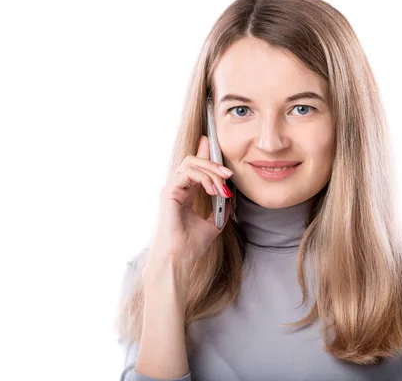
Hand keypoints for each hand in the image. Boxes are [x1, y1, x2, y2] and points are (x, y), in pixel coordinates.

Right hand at [148, 135, 232, 268]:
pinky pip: (187, 173)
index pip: (195, 167)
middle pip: (194, 160)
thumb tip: (232, 197)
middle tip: (229, 174)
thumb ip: (221, 209)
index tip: (214, 143)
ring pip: (191, 163)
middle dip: (213, 163)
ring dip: (211, 171)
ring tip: (223, 187)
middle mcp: (178, 188)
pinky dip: (204, 178)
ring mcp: (172, 189)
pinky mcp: (169, 192)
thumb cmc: (191, 246)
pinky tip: (213, 190)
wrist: (180, 259)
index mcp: (186, 193)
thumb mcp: (214, 224)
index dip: (204, 153)